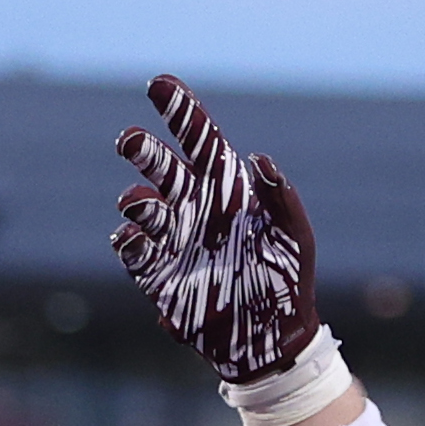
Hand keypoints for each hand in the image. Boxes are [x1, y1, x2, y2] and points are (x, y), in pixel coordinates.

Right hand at [111, 75, 319, 383]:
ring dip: (135, 200)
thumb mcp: (296, 240)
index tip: (159, 84)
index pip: (200, 142)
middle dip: (143, 150)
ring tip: (140, 205)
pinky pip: (134, 254)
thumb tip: (258, 158)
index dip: (180, 112)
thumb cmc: (289, 284)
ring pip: (141, 208)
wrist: (273, 341)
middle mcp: (195, 210)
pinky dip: (128, 243)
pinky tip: (131, 237)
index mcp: (228, 193)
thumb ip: (282, 200)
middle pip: (161, 168)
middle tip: (129, 140)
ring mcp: (174, 243)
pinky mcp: (159, 278)